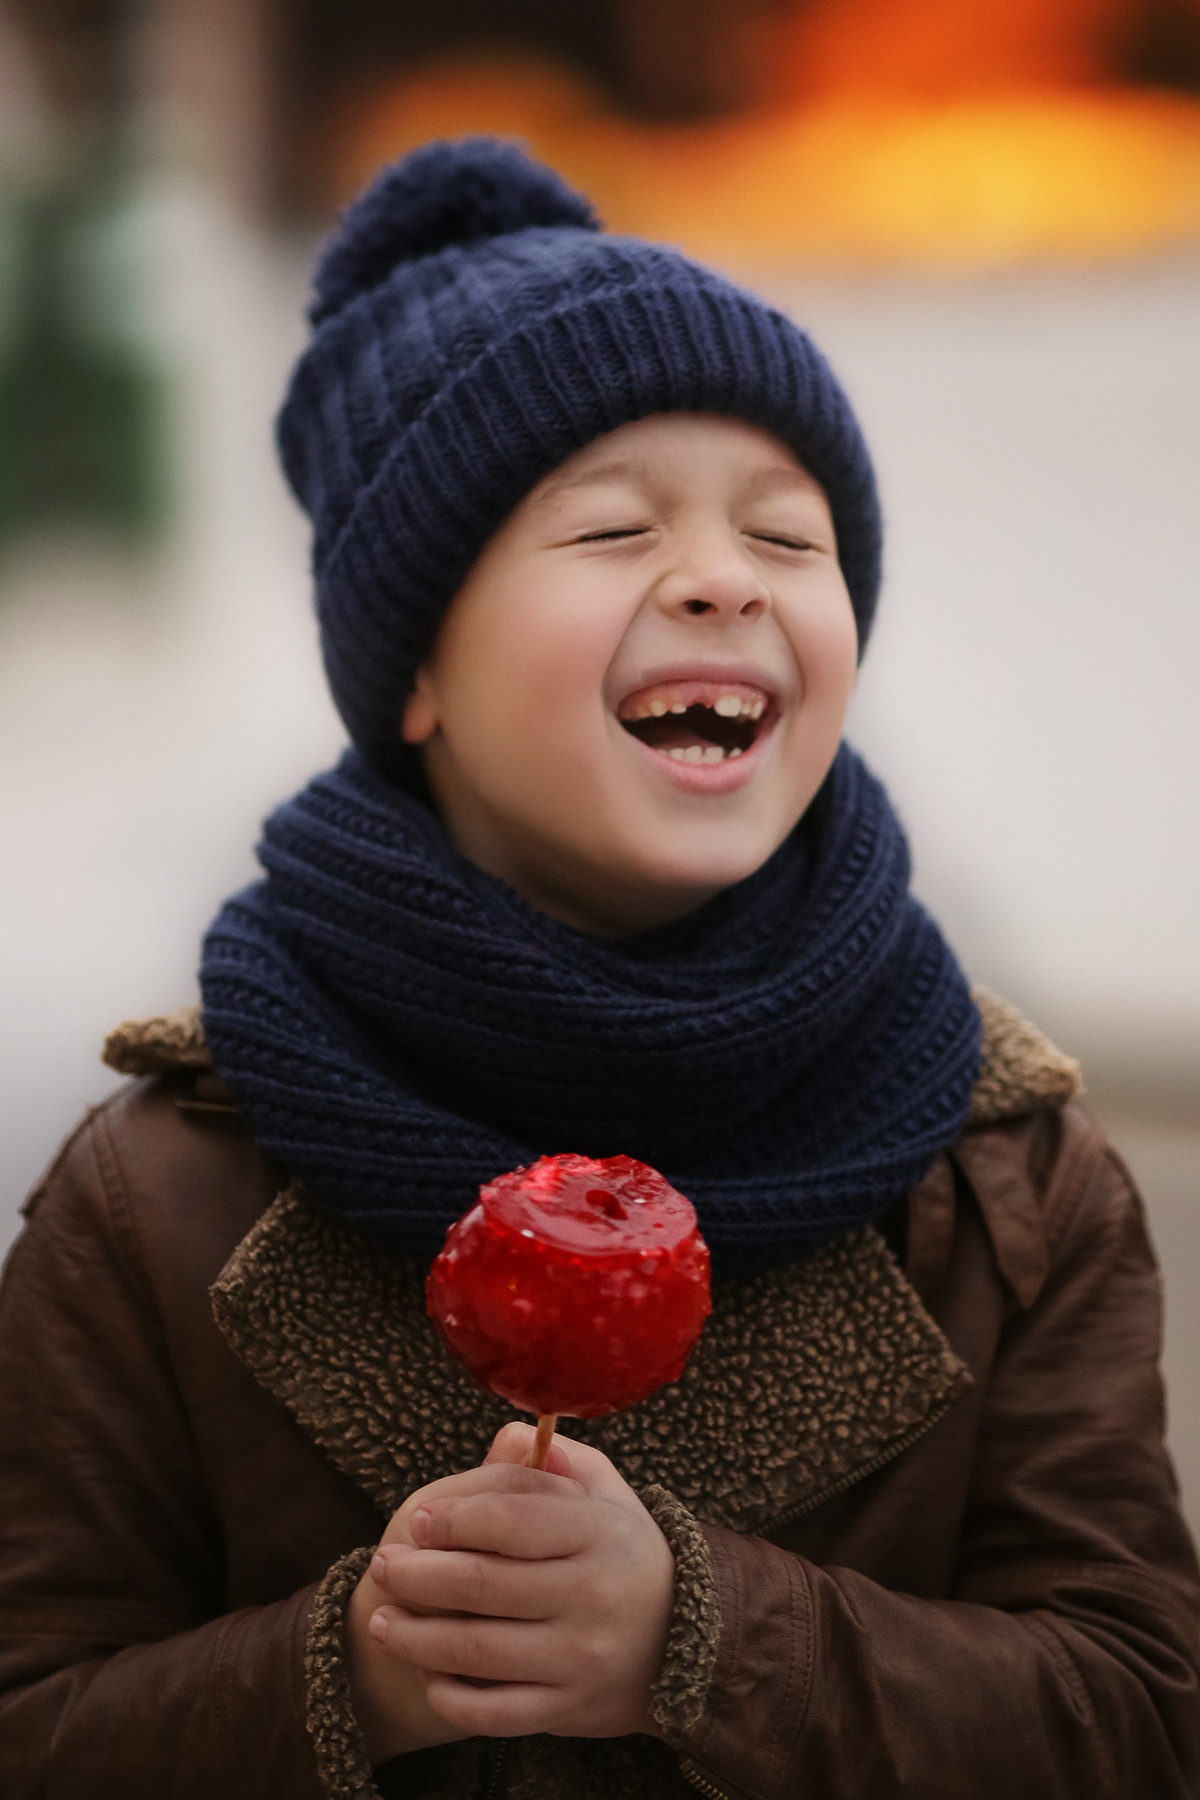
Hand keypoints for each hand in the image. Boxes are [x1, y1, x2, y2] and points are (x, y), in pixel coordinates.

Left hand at [363, 1422, 675, 1741]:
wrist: (684, 1642)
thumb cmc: (622, 1552)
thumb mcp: (606, 1492)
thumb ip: (555, 1459)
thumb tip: (507, 1437)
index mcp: (600, 1532)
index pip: (511, 1520)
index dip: (453, 1518)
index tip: (418, 1519)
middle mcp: (592, 1595)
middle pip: (482, 1585)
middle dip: (416, 1575)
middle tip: (382, 1565)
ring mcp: (580, 1658)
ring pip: (477, 1652)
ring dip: (415, 1637)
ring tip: (383, 1620)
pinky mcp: (569, 1709)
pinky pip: (494, 1712)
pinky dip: (449, 1695)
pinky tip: (427, 1671)